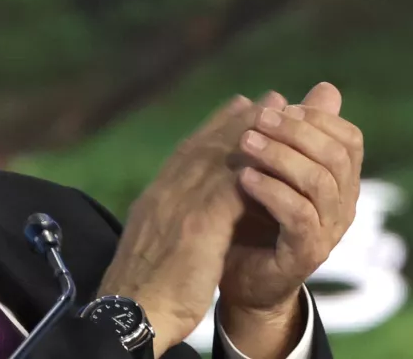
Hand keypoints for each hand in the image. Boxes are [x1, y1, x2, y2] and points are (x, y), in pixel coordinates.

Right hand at [97, 94, 261, 356]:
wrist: (131, 312)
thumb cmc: (141, 291)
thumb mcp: (153, 246)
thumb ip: (169, 223)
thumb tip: (179, 218)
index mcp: (154, 199)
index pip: (187, 153)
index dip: (217, 129)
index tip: (239, 108)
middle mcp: (164, 193)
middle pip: (206, 146)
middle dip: (240, 120)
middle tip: (269, 99)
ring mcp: (178, 206)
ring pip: (220, 158)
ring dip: (254, 134)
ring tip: (281, 115)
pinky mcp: (196, 225)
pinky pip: (232, 188)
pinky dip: (255, 169)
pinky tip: (277, 158)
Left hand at [219, 82, 363, 356]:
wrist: (233, 273)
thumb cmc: (251, 215)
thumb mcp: (267, 166)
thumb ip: (290, 131)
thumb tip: (324, 87)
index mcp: (337, 180)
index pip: (348, 138)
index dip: (315, 119)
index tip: (276, 107)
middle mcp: (340, 205)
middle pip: (337, 156)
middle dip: (295, 132)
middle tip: (256, 121)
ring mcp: (327, 231)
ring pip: (319, 182)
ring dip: (280, 156)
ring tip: (245, 143)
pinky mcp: (305, 253)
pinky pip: (299, 215)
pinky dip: (272, 190)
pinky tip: (243, 177)